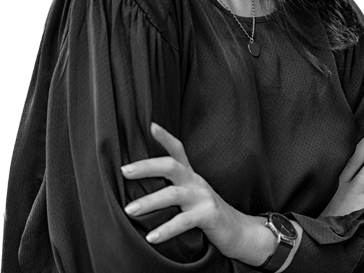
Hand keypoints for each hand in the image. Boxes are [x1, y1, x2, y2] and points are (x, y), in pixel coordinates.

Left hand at [121, 123, 275, 265]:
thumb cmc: (207, 212)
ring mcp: (202, 197)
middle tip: (125, 171)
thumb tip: (141, 188)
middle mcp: (196, 182)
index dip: (165, 137)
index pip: (178, 150)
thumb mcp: (191, 195)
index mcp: (190, 175)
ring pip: (173, 194)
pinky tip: (151, 237)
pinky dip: (166, 229)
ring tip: (129, 209)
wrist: (239, 230)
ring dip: (149, 201)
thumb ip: (173, 188)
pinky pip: (183, 221)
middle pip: (171, 166)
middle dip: (147, 167)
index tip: (151, 125)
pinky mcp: (208, 215)